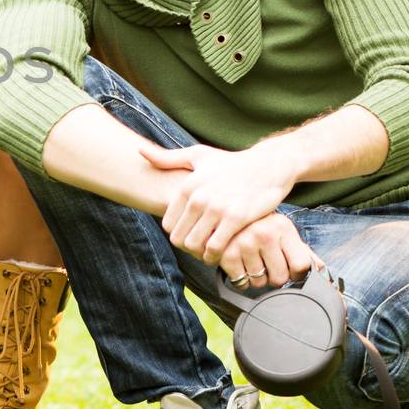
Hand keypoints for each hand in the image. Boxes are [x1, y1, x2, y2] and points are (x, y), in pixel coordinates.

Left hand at [141, 141, 296, 260]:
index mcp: (187, 186)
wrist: (269, 165)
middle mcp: (198, 197)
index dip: (178, 235)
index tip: (191, 237)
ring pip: (196, 245)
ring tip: (211, 254)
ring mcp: (217, 208)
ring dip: (202, 255)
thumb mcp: (198, 156)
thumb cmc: (232, 163)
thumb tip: (139, 152)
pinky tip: (224, 254)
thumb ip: (168, 158)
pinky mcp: (237, 218)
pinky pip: (216, 247)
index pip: (168, 225)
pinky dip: (216, 256)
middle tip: (201, 250)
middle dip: (189, 248)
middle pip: (179, 238)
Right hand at [213, 212, 323, 288]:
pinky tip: (241, 267)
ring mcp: (244, 244)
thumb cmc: (261, 225)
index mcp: (283, 227)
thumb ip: (303, 252)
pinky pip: (241, 283)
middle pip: (280, 278)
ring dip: (257, 278)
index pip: (301, 265)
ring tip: (253, 263)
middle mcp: (264, 234)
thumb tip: (322, 270)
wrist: (227, 212)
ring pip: (260, 283)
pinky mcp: (226, 254)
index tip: (291, 270)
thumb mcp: (284, 231)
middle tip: (268, 265)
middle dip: (275, 277)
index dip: (297, 273)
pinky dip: (242, 280)